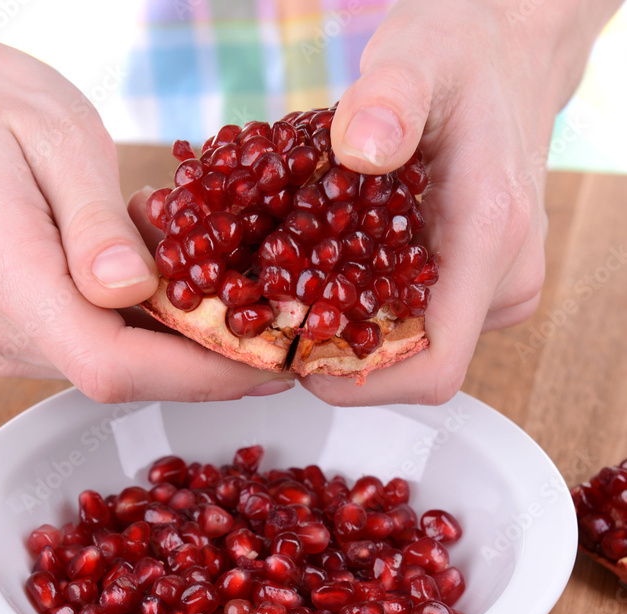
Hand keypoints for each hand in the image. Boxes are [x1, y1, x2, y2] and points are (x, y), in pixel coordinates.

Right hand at [0, 19, 292, 400]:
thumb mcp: (57, 138)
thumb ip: (95, 222)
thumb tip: (133, 290)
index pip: (110, 362)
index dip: (199, 375)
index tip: (266, 364)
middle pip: (119, 372)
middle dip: (201, 351)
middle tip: (259, 307)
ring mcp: (0, 337)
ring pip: (113, 364)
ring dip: (173, 331)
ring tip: (186, 258)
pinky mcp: (16, 339)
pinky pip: (95, 348)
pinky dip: (144, 324)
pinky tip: (156, 274)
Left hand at [301, 0, 620, 405]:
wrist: (511, 54)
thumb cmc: (466, 53)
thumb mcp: (419, 55)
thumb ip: (390, 98)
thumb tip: (361, 148)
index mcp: (489, 237)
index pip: (434, 366)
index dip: (363, 383)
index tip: (301, 360)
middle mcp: (504, 277)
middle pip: (415, 363)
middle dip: (344, 351)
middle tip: (279, 312)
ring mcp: (498, 286)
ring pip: (415, 343)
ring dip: (355, 327)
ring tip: (303, 284)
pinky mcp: (482, 283)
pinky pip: (422, 317)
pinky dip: (373, 306)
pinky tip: (340, 269)